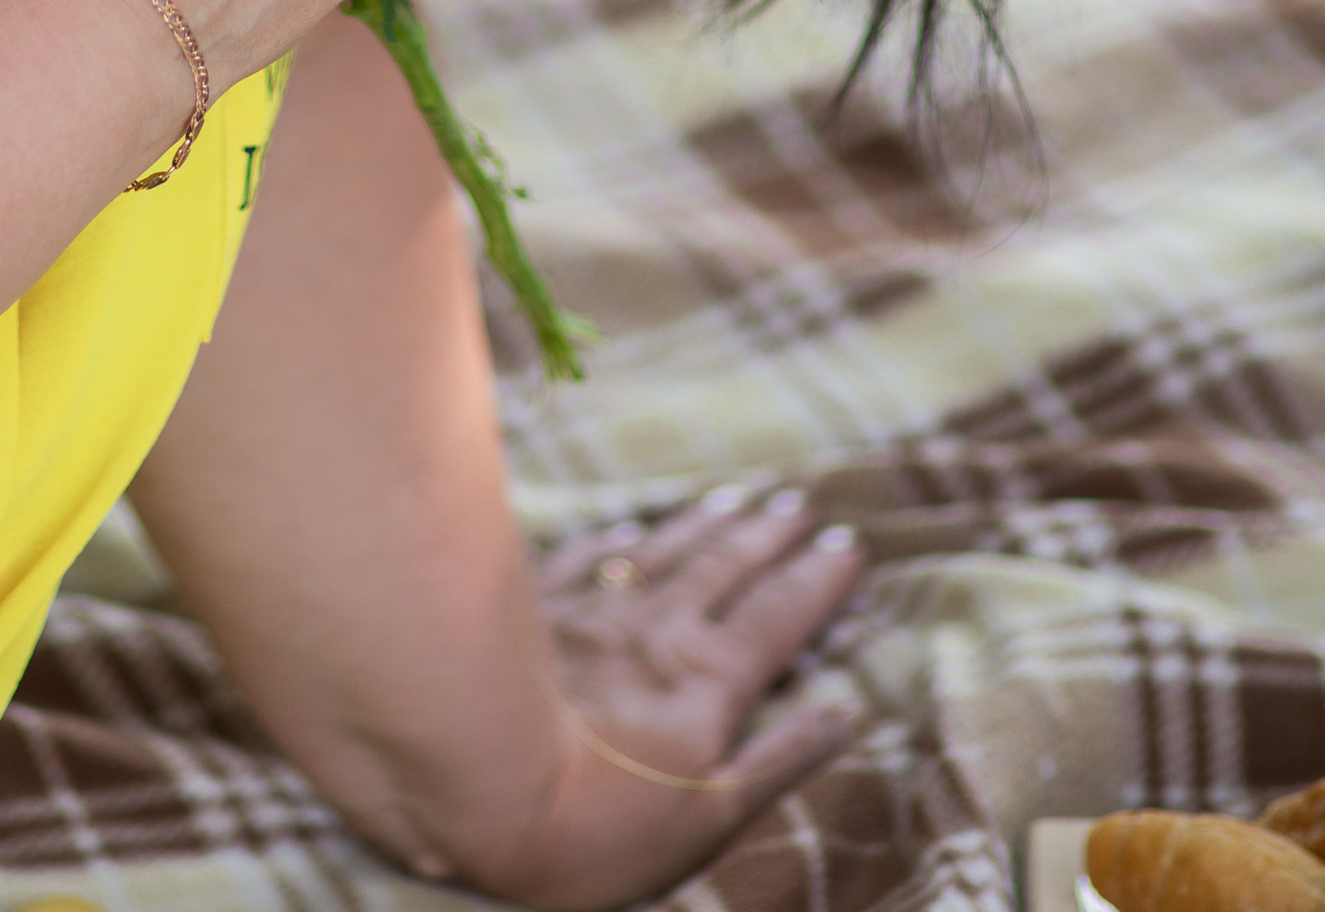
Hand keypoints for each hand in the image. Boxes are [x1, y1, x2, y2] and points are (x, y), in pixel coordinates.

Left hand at [479, 486, 864, 908]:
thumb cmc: (599, 828)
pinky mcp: (533, 608)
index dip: (817, 580)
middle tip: (800, 504)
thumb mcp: (709, 819)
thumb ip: (781, 758)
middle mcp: (656, 628)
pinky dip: (617, 538)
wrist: (474, 785)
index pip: (777, 617)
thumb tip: (848, 711)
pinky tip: (630, 526)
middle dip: (768, 536)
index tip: (850, 544)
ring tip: (738, 496)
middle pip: (724, 568)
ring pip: (662, 551)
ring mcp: (592, 610)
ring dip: (704, 523)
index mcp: (707, 679)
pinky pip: (587, 557)